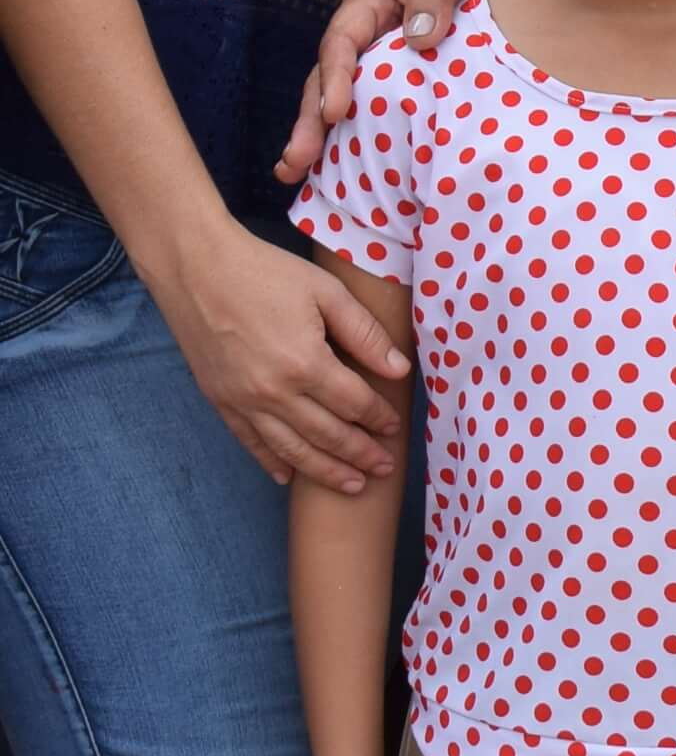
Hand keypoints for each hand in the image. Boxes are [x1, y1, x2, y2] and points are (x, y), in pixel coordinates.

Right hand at [156, 220, 403, 491]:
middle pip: (325, 435)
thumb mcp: (327, 292)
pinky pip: (249, 442)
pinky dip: (271, 462)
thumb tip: (399, 370)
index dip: (378, 418)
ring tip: (351, 485)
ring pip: (290, 449)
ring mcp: (242, 400)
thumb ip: (365, 334)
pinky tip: (288, 477)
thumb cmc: (266, 272)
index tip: (396, 429)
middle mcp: (273, 392)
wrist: (196, 269)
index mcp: (305, 363)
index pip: (354, 403)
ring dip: (323, 470)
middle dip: (358, 455)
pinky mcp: (219, 400)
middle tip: (383, 469)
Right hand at [282, 0, 535, 183]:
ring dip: (320, 130)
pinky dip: (356, 126)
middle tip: (294, 161)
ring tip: (295, 172)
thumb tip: (418, 39)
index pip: (342, 40)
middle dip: (309, 118)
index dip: (334, 77)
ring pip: (342, 89)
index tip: (333, 112)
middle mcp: (366, 22)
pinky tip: (343, 162)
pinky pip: (373, 95)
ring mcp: (379, 44)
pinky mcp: (402, 63)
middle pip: (327, 73)